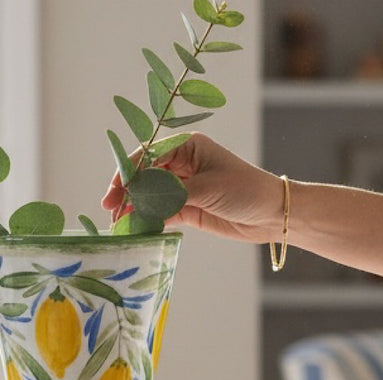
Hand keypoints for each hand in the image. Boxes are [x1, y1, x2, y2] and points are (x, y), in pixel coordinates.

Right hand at [101, 133, 285, 242]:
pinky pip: (161, 213)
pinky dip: (149, 221)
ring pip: (151, 196)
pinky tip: (137, 229)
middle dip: (127, 192)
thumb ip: (172, 193)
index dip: (128, 172)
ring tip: (119, 223)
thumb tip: (141, 200)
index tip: (115, 192)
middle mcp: (182, 164)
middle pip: (144, 176)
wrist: (271, 214)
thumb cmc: (245, 189)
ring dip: (135, 208)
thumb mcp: (207, 187)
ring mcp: (183, 188)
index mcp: (187, 146)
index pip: (147, 154)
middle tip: (111, 211)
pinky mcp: (188, 209)